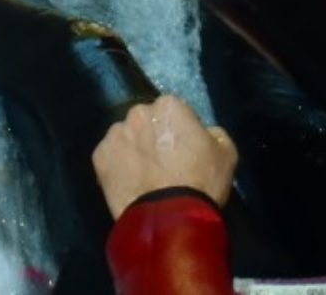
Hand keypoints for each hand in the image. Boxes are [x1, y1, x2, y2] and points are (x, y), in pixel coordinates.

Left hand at [93, 94, 237, 217]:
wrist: (169, 219)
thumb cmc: (201, 182)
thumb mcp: (226, 153)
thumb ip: (214, 133)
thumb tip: (204, 132)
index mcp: (169, 106)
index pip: (175, 111)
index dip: (181, 130)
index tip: (185, 149)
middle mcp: (138, 113)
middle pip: (147, 121)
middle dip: (153, 136)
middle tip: (164, 162)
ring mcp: (115, 134)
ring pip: (126, 138)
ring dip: (134, 149)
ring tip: (145, 175)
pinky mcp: (99, 157)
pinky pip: (110, 157)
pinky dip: (118, 167)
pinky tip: (130, 183)